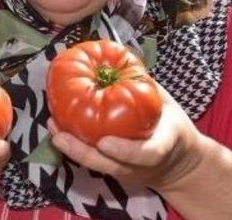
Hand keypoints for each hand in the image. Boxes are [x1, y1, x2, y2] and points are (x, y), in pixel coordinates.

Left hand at [48, 84, 207, 190]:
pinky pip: (92, 160)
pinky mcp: (114, 171)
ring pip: (96, 166)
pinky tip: (56, 128)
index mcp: (161, 148)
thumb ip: (147, 88)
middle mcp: (140, 166)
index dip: (124, 151)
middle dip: (83, 153)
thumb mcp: (168, 106)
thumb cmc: (170, 126)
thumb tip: (123, 60)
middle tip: (61, 136)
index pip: (146, 155)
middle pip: (110, 166)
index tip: (104, 142)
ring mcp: (126, 172)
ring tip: (53, 128)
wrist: (178, 162)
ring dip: (71, 148)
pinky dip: (73, 145)